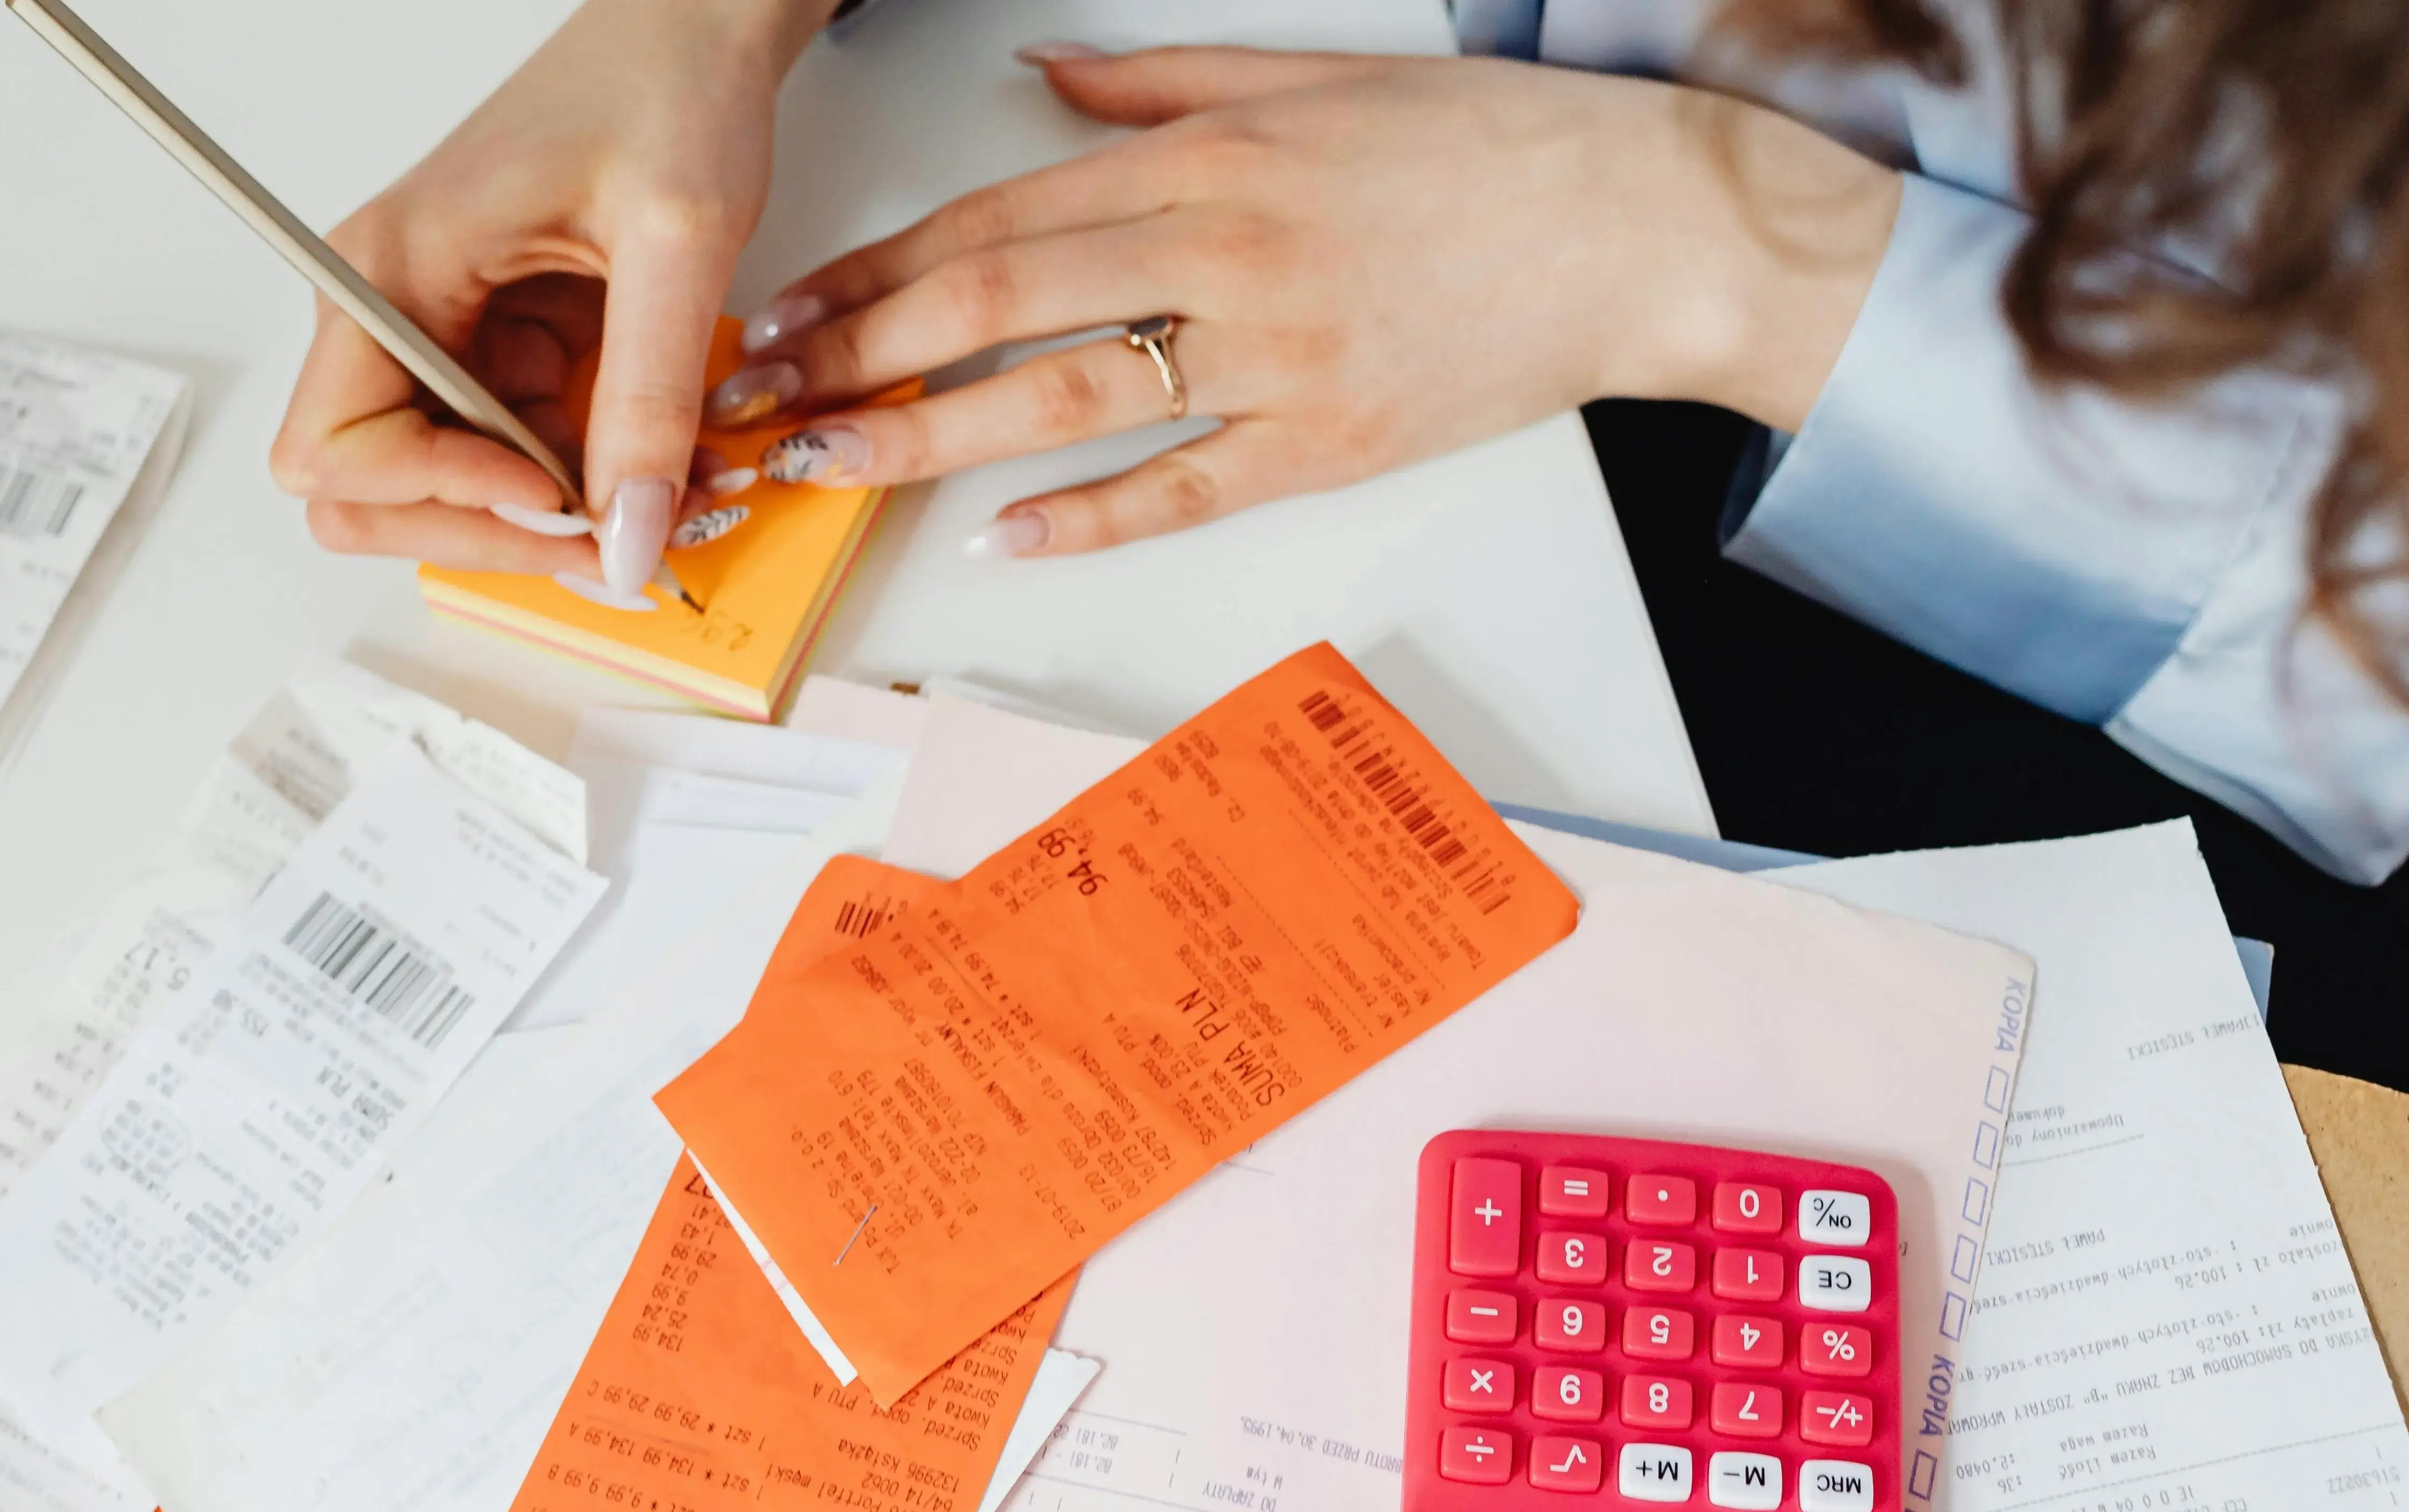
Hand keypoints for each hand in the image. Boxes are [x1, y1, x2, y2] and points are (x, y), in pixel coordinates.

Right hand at [269, 0, 839, 600]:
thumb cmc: (663, 93)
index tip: (550, 495)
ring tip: (654, 498)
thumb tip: (625, 535)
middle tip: (602, 535)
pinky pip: (513, 456)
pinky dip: (580, 479)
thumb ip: (647, 398)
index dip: (436, 493)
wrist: (692, 35)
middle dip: (481, 529)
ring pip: (449, 489)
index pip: (335, 449)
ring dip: (545, 516)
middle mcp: (394, 309)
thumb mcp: (676, 245)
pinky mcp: (499, 351)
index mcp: (391, 268)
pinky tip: (652, 461)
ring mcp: (445, 337)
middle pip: (369, 492)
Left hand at [715, 45, 1899, 557]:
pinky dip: (1092, 516)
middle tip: (768, 398)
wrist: (1641, 224)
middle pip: (999, 303)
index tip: (791, 305)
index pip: (996, 214)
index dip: (877, 266)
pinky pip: (1186, 484)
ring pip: (1067, 399)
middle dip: (864, 353)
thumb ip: (1160, 86)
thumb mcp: (1312, 78)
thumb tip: (1037, 82)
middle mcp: (1222, 250)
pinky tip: (1005, 536)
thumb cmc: (1482, 151)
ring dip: (934, 435)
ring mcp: (1274, 354)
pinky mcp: (1330, 441)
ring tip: (836, 464)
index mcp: (1206, 158)